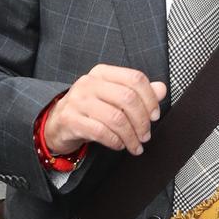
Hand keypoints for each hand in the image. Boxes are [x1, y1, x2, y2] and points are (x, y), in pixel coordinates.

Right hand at [43, 65, 166, 155]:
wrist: (57, 123)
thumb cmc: (90, 109)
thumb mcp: (114, 97)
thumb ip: (138, 92)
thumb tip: (161, 89)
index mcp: (103, 72)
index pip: (135, 78)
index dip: (150, 98)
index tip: (155, 115)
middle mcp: (89, 82)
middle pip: (128, 98)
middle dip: (142, 121)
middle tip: (146, 136)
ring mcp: (78, 100)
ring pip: (116, 118)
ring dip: (131, 136)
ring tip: (135, 145)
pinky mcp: (70, 119)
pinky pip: (100, 132)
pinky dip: (115, 141)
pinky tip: (119, 145)